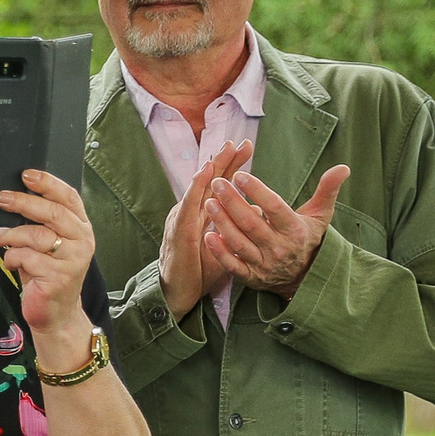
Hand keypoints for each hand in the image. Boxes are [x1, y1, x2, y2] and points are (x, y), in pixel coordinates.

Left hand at [0, 168, 99, 368]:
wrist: (55, 313)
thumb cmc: (46, 273)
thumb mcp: (46, 245)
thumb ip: (39, 223)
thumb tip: (9, 198)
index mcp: (81, 227)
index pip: (69, 197)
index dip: (48, 183)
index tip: (26, 174)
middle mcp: (82, 240)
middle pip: (52, 212)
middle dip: (23, 202)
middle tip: (0, 198)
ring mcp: (73, 259)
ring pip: (36, 235)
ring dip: (9, 234)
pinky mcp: (59, 277)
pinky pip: (28, 258)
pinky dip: (13, 257)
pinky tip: (11, 262)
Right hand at [158, 140, 248, 317]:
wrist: (178, 294)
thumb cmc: (199, 271)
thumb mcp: (224, 245)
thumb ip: (237, 226)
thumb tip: (256, 210)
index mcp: (203, 215)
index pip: (219, 185)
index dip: (232, 166)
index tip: (247, 147)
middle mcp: (191, 213)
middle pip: (208, 182)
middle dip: (223, 160)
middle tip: (238, 141)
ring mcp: (182, 221)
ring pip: (197, 189)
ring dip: (210, 168)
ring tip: (222, 151)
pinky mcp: (179, 232)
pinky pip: (188, 205)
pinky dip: (196, 187)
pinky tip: (203, 174)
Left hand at [206, 161, 350, 296]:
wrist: (304, 277)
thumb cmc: (308, 238)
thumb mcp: (320, 215)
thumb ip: (327, 190)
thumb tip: (344, 167)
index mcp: (295, 230)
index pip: (274, 208)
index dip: (257, 191)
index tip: (240, 175)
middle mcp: (279, 248)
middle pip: (252, 224)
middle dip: (232, 202)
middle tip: (217, 183)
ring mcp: (264, 264)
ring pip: (239, 243)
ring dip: (222, 223)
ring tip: (208, 202)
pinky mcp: (251, 278)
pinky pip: (233, 266)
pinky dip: (219, 252)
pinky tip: (207, 235)